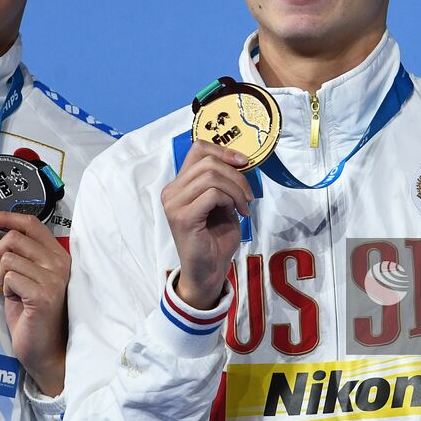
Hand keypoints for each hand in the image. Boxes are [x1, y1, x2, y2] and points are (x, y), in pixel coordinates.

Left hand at [0, 210, 69, 395]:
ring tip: (12, 294)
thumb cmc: (32, 317)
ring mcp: (54, 278)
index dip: (6, 217)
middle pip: (14, 238)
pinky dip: (5, 290)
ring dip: (1, 277)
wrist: (46, 352)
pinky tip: (17, 303)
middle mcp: (60, 263)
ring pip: (8, 259)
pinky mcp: (43, 294)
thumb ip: (20, 257)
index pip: (32, 224)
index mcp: (57, 256)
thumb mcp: (27, 280)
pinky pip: (9, 277)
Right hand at [161, 140, 253, 308]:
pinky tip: (236, 213)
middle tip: (249, 196)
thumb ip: (223, 182)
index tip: (244, 163)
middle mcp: (171, 191)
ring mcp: (174, 203)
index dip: (223, 150)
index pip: (198, 149)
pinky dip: (230, 200)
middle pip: (208, 162)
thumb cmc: (216, 239)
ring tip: (243, 206)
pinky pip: (212, 194)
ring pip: (211, 176)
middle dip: (236, 176)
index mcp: (179, 184)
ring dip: (236, 189)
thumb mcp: (223, 204)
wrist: (209, 271)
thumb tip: (239, 161)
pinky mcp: (182, 217)